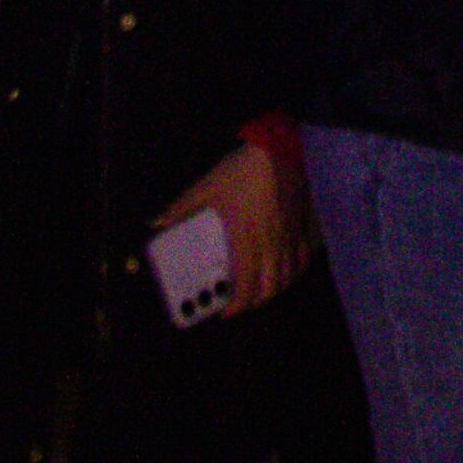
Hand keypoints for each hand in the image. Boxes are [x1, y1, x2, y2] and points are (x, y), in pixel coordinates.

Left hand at [155, 137, 311, 317]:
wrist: (279, 150)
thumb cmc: (243, 170)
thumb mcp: (207, 186)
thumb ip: (183, 207)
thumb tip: (160, 221)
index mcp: (245, 241)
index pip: (244, 286)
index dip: (236, 306)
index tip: (225, 312)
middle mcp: (269, 245)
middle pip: (269, 289)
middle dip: (255, 303)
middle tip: (241, 304)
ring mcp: (287, 237)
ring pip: (287, 277)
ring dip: (274, 290)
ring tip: (261, 292)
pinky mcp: (299, 226)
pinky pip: (302, 258)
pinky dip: (294, 271)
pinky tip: (287, 270)